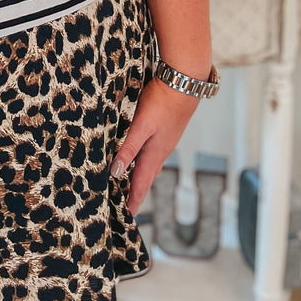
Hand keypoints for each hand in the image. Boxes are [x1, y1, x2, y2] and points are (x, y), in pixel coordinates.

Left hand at [110, 77, 199, 213]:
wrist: (184, 83)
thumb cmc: (163, 103)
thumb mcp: (141, 126)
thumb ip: (128, 148)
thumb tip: (116, 173)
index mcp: (155, 154)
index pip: (141, 184)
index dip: (133, 201)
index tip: (127, 217)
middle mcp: (161, 151)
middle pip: (145, 177)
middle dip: (135, 192)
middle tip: (125, 206)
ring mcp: (164, 141)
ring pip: (148, 164)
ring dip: (138, 177)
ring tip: (128, 185)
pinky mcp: (164, 130)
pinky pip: (150, 152)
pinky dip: (141, 160)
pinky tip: (137, 155)